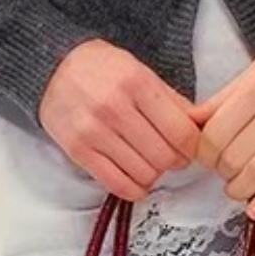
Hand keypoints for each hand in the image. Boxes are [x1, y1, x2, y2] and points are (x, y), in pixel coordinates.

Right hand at [37, 38, 203, 200]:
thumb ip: (172, 100)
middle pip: (164, 157)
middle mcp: (115, 107)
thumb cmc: (100, 68)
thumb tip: (202, 128)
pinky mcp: (78, 150)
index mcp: (137, 83)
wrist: (52, 66)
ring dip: (154, 175)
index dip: (193, 148)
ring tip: (149, 162)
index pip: (181, 133)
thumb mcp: (141, 70)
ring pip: (144, 174)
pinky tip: (137, 179)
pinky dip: (134, 188)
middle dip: (174, 162)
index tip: (190, 148)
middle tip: (170, 156)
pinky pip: (117, 184)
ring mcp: (94, 131)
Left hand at [186, 22, 254, 217]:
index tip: (204, 153)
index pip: (216, 134)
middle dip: (219, 169)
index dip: (202, 152)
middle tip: (220, 166)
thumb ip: (224, 97)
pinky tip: (254, 209)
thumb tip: (191, 121)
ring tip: (234, 185)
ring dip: (239, 188)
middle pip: (234, 157)